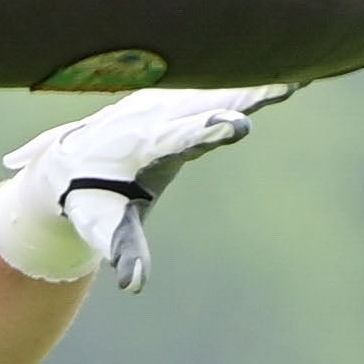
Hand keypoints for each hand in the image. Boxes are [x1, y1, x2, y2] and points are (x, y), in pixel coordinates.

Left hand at [0, 82, 292, 292]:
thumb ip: (122, 249)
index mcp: (144, 145)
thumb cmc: (88, 199)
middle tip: (279, 90)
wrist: (68, 159)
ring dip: (255, 85)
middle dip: (241, 99)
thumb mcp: (102, 226)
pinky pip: (219, 90)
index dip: (207, 130)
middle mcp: (159, 117)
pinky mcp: (180, 100)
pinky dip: (250, 84)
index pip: (180, 137)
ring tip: (295, 79)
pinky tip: (290, 77)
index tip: (236, 125)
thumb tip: (133, 285)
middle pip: (207, 106)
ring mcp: (170, 104)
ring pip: (217, 92)